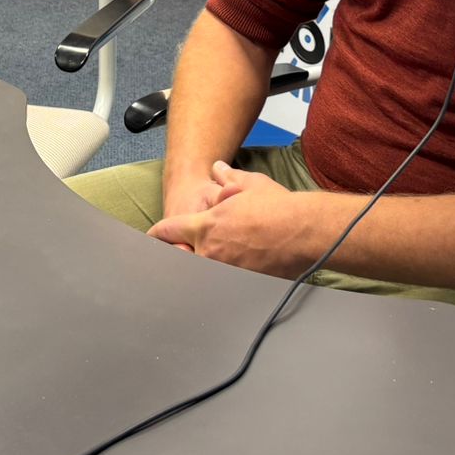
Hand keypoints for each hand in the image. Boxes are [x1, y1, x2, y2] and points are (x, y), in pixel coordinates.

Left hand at [148, 161, 320, 276]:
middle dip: (175, 257)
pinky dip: (220, 283)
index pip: (169, 230)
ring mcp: (226, 272)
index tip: (150, 238)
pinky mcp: (243, 285)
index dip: (156, 234)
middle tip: (168, 260)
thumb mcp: (250, 184)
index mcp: (206, 226)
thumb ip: (228, 178)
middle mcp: (210, 251)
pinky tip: (223, 285)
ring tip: (191, 277)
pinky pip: (224, 285)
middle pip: (180, 258)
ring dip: (198, 270)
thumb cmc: (278, 207)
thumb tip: (218, 169)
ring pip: (201, 274)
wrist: (304, 232)